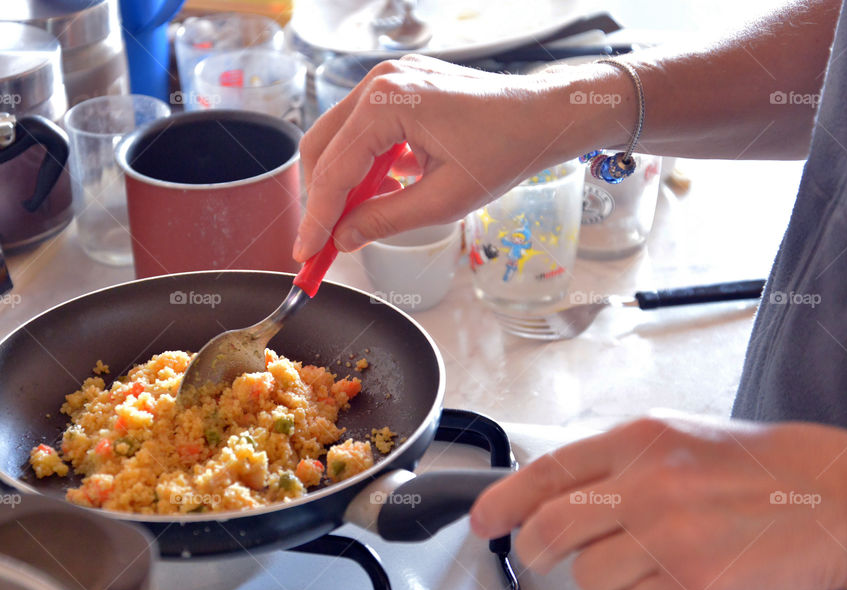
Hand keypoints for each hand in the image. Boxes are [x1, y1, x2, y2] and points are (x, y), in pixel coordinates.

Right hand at [293, 55, 623, 260]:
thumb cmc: (505, 149)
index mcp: (389, 101)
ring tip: (351, 222)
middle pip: (322, 147)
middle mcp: (380, 81)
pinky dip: (361, 163)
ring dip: (340, 182)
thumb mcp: (444, 200)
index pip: (334, 170)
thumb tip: (344, 239)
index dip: (316, 218)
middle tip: (321, 243)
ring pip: (337, 138)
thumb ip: (385, 220)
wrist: (541, 116)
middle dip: (320, 199)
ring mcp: (387, 79)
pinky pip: (360, 129)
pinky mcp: (397, 86)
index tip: (305, 253)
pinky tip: (379, 191)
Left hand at [469, 413, 846, 589]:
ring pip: (587, 577)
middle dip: (538, 548)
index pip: (546, 472)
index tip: (482, 521)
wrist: (833, 494)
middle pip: (550, 530)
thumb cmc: (755, 466)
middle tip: (549, 552)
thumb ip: (614, 461)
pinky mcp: (693, 583)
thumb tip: (555, 490)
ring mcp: (667, 535)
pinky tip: (671, 584)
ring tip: (644, 561)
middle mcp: (644, 484)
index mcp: (636, 440)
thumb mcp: (674, 438)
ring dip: (604, 579)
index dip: (503, 500)